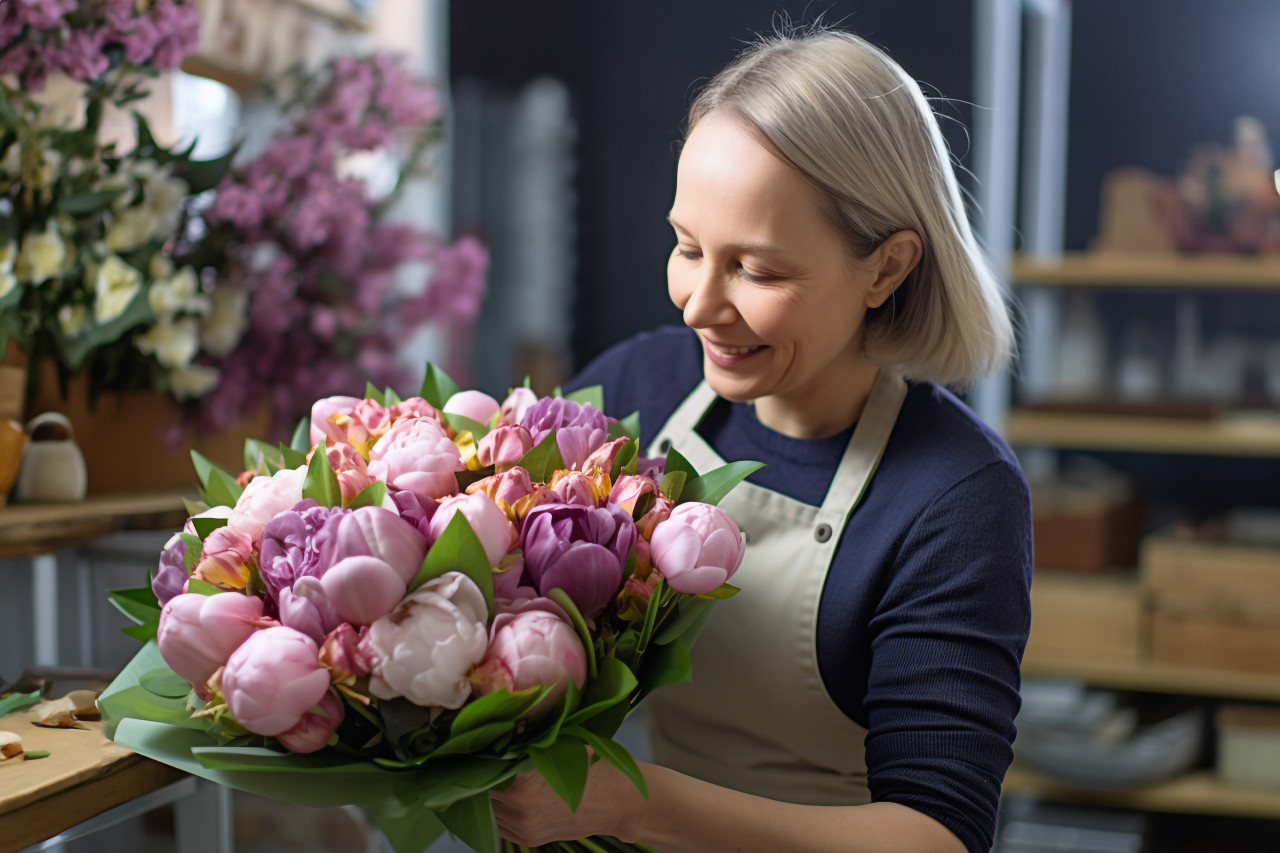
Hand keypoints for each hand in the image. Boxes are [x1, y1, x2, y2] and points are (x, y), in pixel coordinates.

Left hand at [490, 756, 647, 846]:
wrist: (618, 802)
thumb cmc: (592, 766)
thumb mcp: (558, 745)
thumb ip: (525, 745)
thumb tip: (497, 734)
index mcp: (524, 780)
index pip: (483, 767)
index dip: (480, 754)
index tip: (479, 743)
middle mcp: (520, 807)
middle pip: (481, 789)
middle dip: (482, 773)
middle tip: (485, 757)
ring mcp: (523, 826)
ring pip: (487, 808)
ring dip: (489, 792)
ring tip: (497, 775)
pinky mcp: (528, 839)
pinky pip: (499, 823)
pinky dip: (499, 808)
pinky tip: (510, 794)